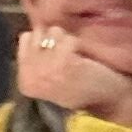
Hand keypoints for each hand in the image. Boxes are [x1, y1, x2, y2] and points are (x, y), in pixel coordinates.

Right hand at [16, 23, 131, 124]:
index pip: (25, 37)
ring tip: (77, 59)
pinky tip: (85, 62)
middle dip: (56, 38)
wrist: (108, 105)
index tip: (59, 54)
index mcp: (24, 80)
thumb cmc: (83, 88)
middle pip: (39, 31)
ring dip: (69, 40)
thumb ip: (39, 56)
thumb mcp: (51, 76)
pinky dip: (80, 46)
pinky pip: (70, 39)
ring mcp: (45, 70)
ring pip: (54, 32)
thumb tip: (37, 26)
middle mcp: (29, 76)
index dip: (45, 38)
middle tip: (70, 56)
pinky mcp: (63, 63)